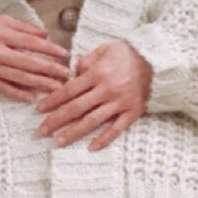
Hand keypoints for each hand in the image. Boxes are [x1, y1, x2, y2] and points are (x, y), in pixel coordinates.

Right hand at [0, 14, 71, 101]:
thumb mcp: (2, 21)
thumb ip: (25, 28)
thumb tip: (46, 35)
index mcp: (1, 34)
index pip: (30, 43)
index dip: (49, 49)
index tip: (64, 54)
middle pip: (28, 63)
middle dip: (49, 69)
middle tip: (66, 74)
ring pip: (20, 78)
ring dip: (40, 84)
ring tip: (56, 87)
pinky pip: (4, 89)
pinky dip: (18, 94)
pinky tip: (32, 97)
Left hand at [35, 39, 150, 149]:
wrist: (158, 59)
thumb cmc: (128, 53)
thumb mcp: (104, 49)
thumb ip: (85, 61)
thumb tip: (72, 75)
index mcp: (97, 74)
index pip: (68, 90)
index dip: (52, 101)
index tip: (39, 110)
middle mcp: (106, 90)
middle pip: (75, 108)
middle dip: (56, 120)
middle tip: (41, 131)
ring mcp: (119, 103)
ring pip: (92, 121)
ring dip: (73, 133)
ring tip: (58, 142)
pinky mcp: (132, 112)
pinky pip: (116, 129)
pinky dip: (104, 139)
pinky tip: (91, 148)